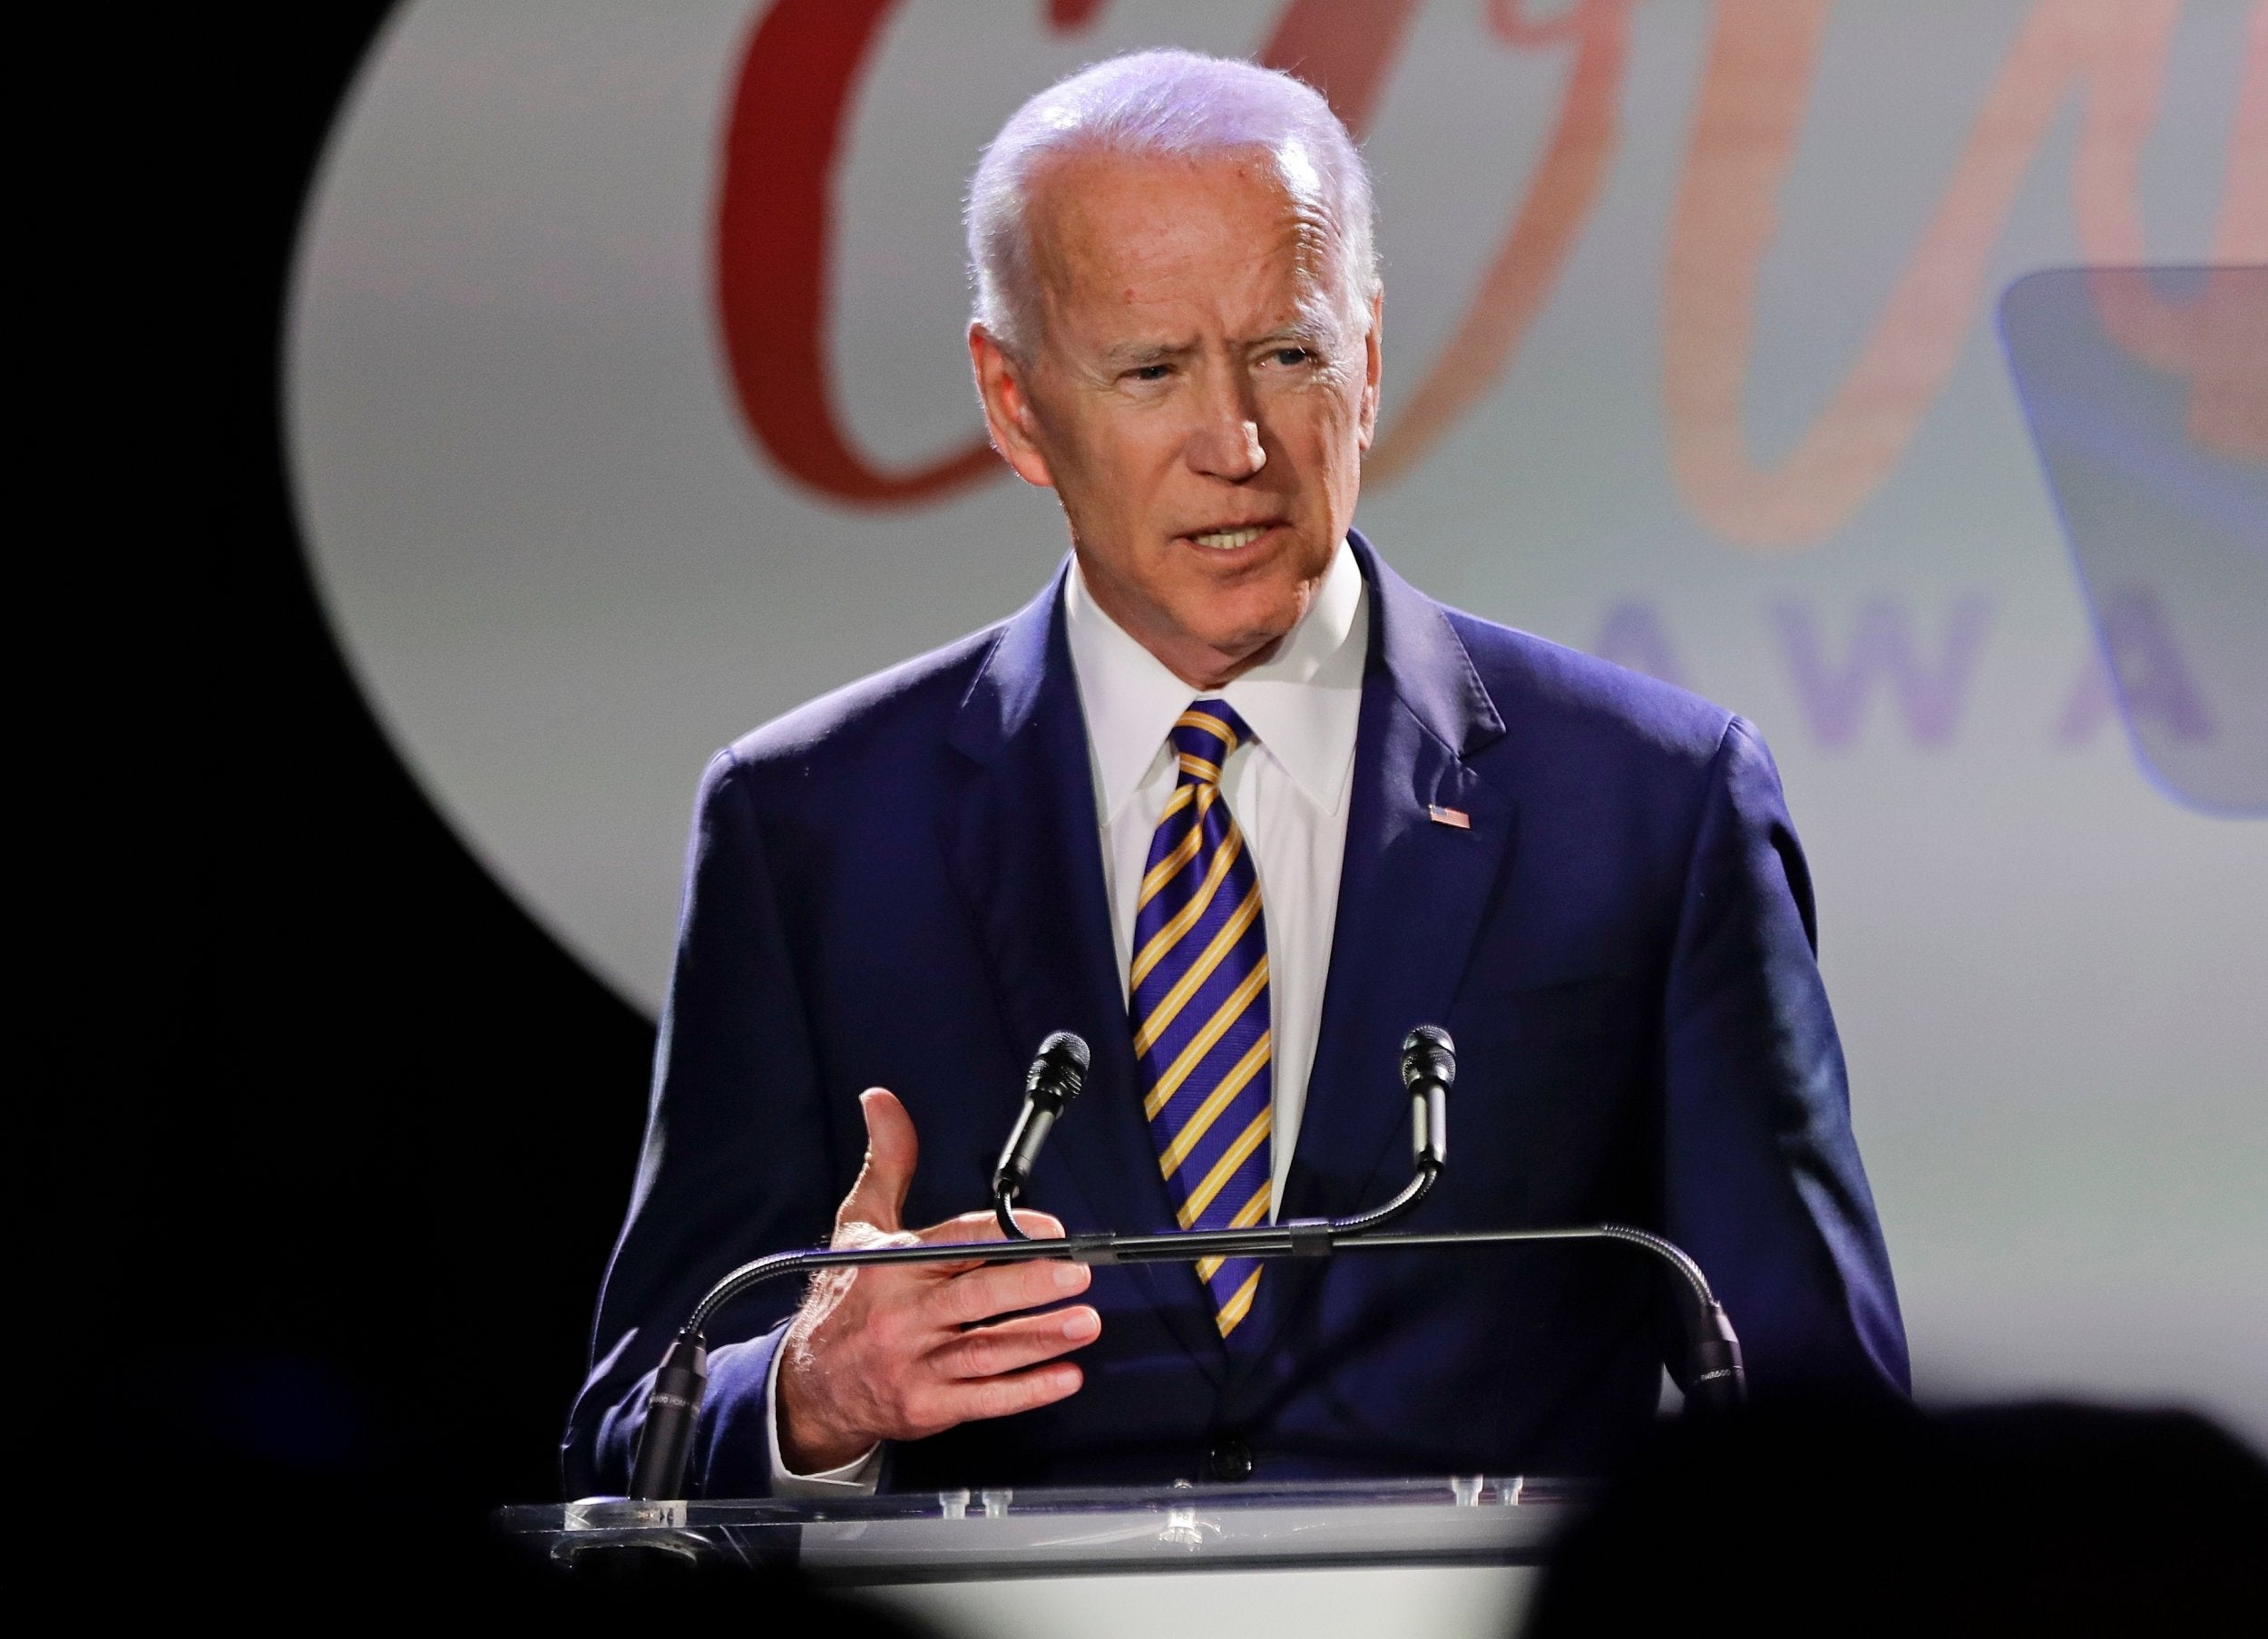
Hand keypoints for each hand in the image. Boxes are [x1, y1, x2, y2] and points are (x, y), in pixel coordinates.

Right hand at [776, 1087, 1099, 1471]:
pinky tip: (1065, 1375)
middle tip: (1078, 1272)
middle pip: (974, 1296)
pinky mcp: (926, 1406)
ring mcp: (915, 1363)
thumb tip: (881, 1099)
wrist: (808, 1385)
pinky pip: (982, 1397)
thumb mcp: (858, 1225)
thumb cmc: (845, 1296)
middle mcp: (903, 1314)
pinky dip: (1026, 1389)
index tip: (1050, 1228)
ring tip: (1086, 1322)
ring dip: (1040, 1337)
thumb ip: (887, 1162)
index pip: (955, 1242)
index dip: (1005, 1235)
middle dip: (1030, 1284)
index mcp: (892, 1264)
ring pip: (985, 1349)